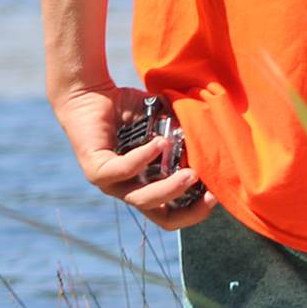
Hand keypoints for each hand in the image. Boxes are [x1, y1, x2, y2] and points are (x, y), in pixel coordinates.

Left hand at [53, 82, 215, 231]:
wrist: (90, 91)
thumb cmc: (129, 109)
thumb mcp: (165, 125)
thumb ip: (184, 138)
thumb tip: (211, 148)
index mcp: (145, 184)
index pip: (172, 213)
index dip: (195, 211)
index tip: (217, 194)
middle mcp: (127, 189)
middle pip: (161, 216)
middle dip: (188, 209)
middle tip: (208, 191)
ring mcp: (110, 183)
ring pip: (141, 199)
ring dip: (169, 188)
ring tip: (190, 172)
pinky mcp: (95, 169)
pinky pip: (123, 170)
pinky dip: (144, 158)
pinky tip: (158, 143)